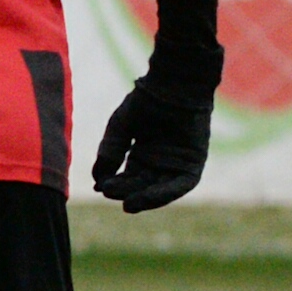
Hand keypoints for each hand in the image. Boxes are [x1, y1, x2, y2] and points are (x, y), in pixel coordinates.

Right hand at [91, 43, 219, 210]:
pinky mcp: (194, 163)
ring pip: (160, 187)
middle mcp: (162, 159)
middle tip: (108, 193)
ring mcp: (178, 162)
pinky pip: (181, 185)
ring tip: (127, 204)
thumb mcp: (121, 128)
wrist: (173, 86)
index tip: (99, 188)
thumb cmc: (146, 102)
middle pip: (143, 183)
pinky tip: (145, 199)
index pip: (129, 175)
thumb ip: (110, 153)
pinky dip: (164, 194)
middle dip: (126, 190)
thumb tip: (97, 180)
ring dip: (144, 197)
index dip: (115, 183)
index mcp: (144, 151)